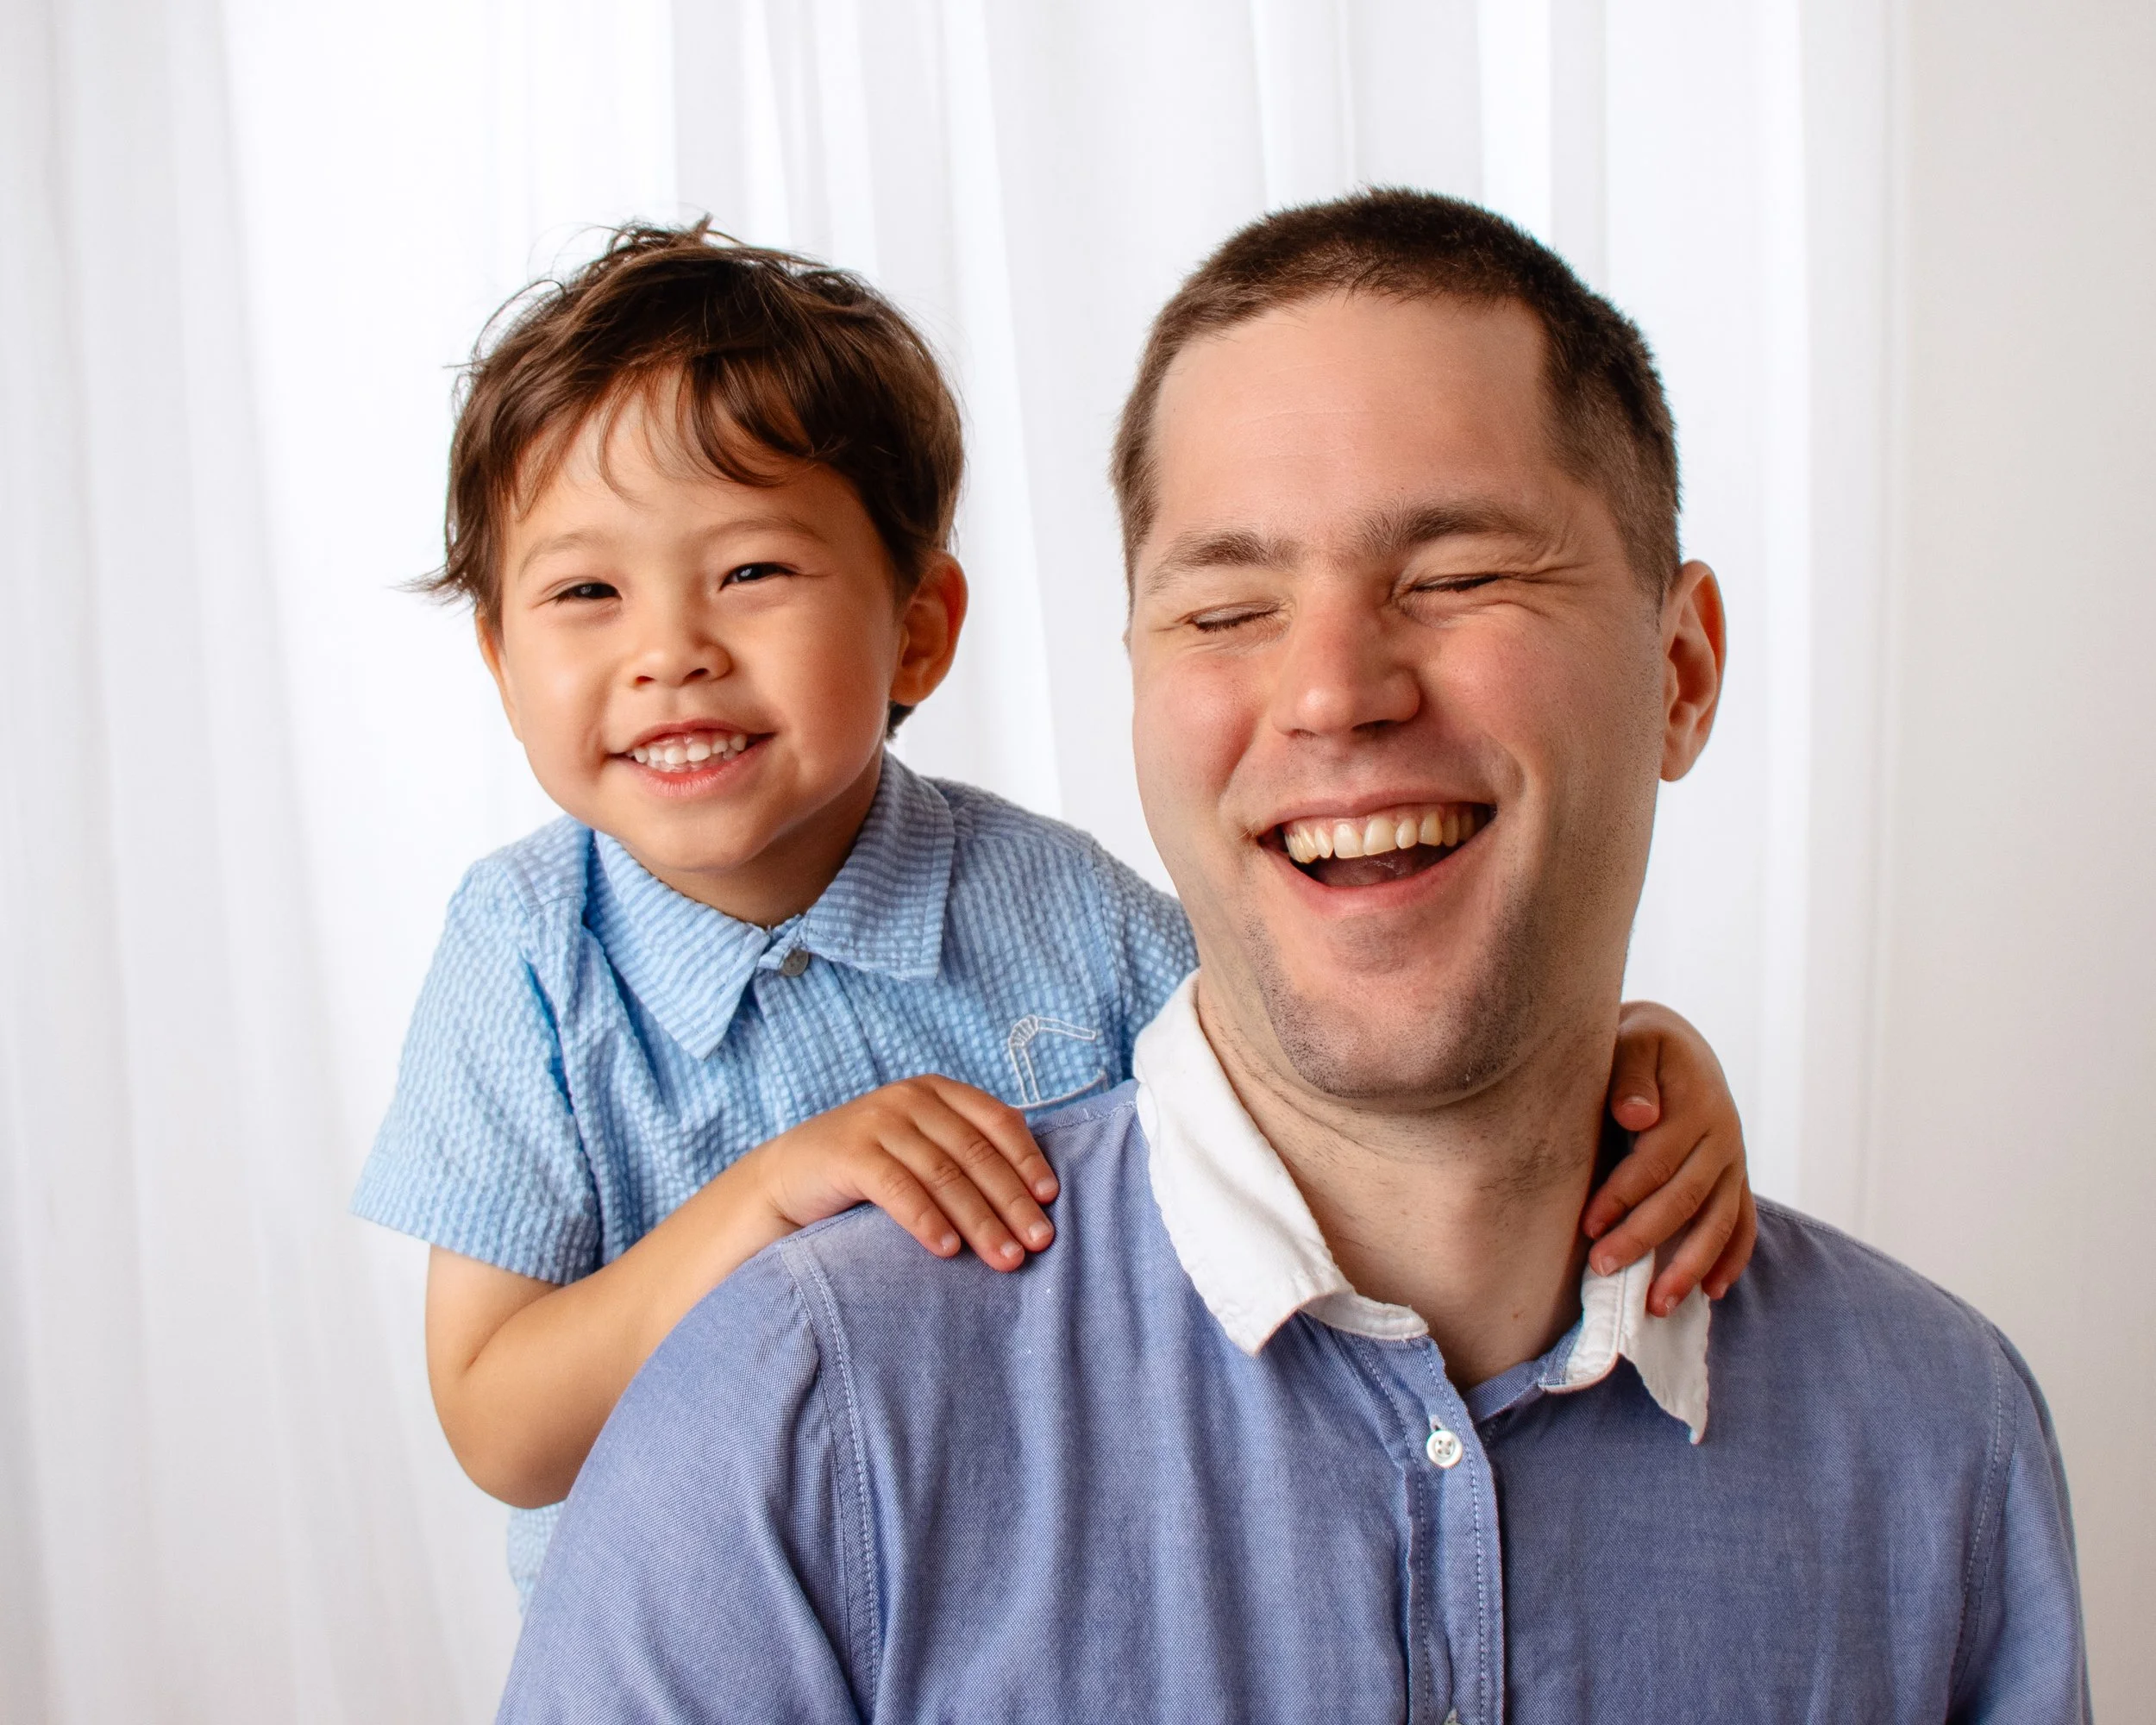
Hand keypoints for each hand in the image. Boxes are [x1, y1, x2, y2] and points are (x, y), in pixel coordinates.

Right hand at [740, 1076, 1058, 1271]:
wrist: (785, 1179)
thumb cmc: (867, 1171)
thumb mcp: (919, 1149)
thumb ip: (962, 1156)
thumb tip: (1033, 1198)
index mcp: (936, 1092)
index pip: (998, 1119)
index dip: (1028, 1158)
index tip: (1049, 1199)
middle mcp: (910, 1098)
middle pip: (976, 1152)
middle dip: (1011, 1201)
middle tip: (1038, 1242)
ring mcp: (878, 1122)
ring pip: (944, 1174)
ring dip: (980, 1220)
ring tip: (1004, 1257)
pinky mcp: (849, 1153)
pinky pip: (899, 1189)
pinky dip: (927, 1220)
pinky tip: (947, 1250)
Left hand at [1581, 1001, 1757, 1316]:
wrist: (1675, 1044)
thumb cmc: (1639, 1045)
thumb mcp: (1634, 1041)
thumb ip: (1631, 1075)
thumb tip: (1635, 1115)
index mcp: (1696, 1106)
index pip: (1657, 1161)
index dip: (1623, 1195)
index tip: (1588, 1225)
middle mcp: (1723, 1138)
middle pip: (1686, 1199)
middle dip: (1645, 1239)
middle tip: (1603, 1269)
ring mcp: (1734, 1162)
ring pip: (1718, 1222)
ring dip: (1689, 1267)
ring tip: (1657, 1305)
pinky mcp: (1735, 1178)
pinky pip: (1741, 1223)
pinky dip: (1730, 1259)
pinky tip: (1712, 1293)